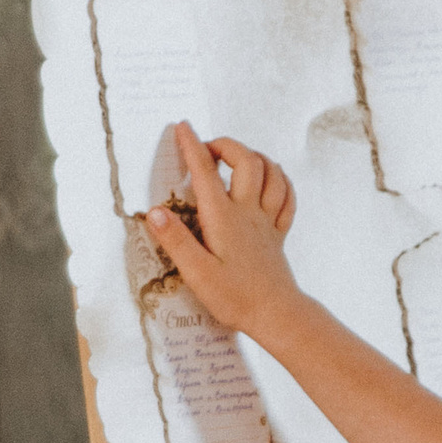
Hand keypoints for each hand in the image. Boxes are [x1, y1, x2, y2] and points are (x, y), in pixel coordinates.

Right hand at [143, 125, 302, 346]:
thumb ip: (175, 240)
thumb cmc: (235, 298)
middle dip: (226, 145)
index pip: (206, 172)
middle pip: (247, 160)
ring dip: (255, 156)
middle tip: (207, 148)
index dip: (193, 146)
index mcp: (224, 219)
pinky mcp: (279, 234)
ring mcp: (268, 221)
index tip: (183, 127)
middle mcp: (248, 212)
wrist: (276, 314)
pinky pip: (287, 195)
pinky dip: (279, 179)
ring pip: (272, 172)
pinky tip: (270, 180)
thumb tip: (154, 211)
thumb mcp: (197, 273)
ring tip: (236, 158)